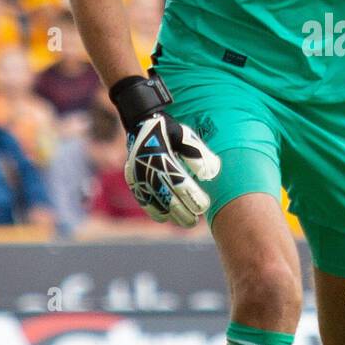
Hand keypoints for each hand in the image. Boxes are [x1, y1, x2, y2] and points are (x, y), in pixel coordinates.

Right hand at [111, 74, 220, 225]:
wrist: (140, 123)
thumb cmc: (168, 130)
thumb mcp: (185, 135)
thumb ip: (198, 154)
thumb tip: (211, 174)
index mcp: (161, 156)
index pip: (180, 184)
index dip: (192, 198)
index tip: (204, 206)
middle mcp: (147, 169)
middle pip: (167, 198)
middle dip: (183, 212)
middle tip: (195, 221)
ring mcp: (138, 177)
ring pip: (155, 203)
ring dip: (171, 214)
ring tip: (185, 221)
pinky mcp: (133, 181)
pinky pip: (144, 201)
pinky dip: (155, 211)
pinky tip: (166, 216)